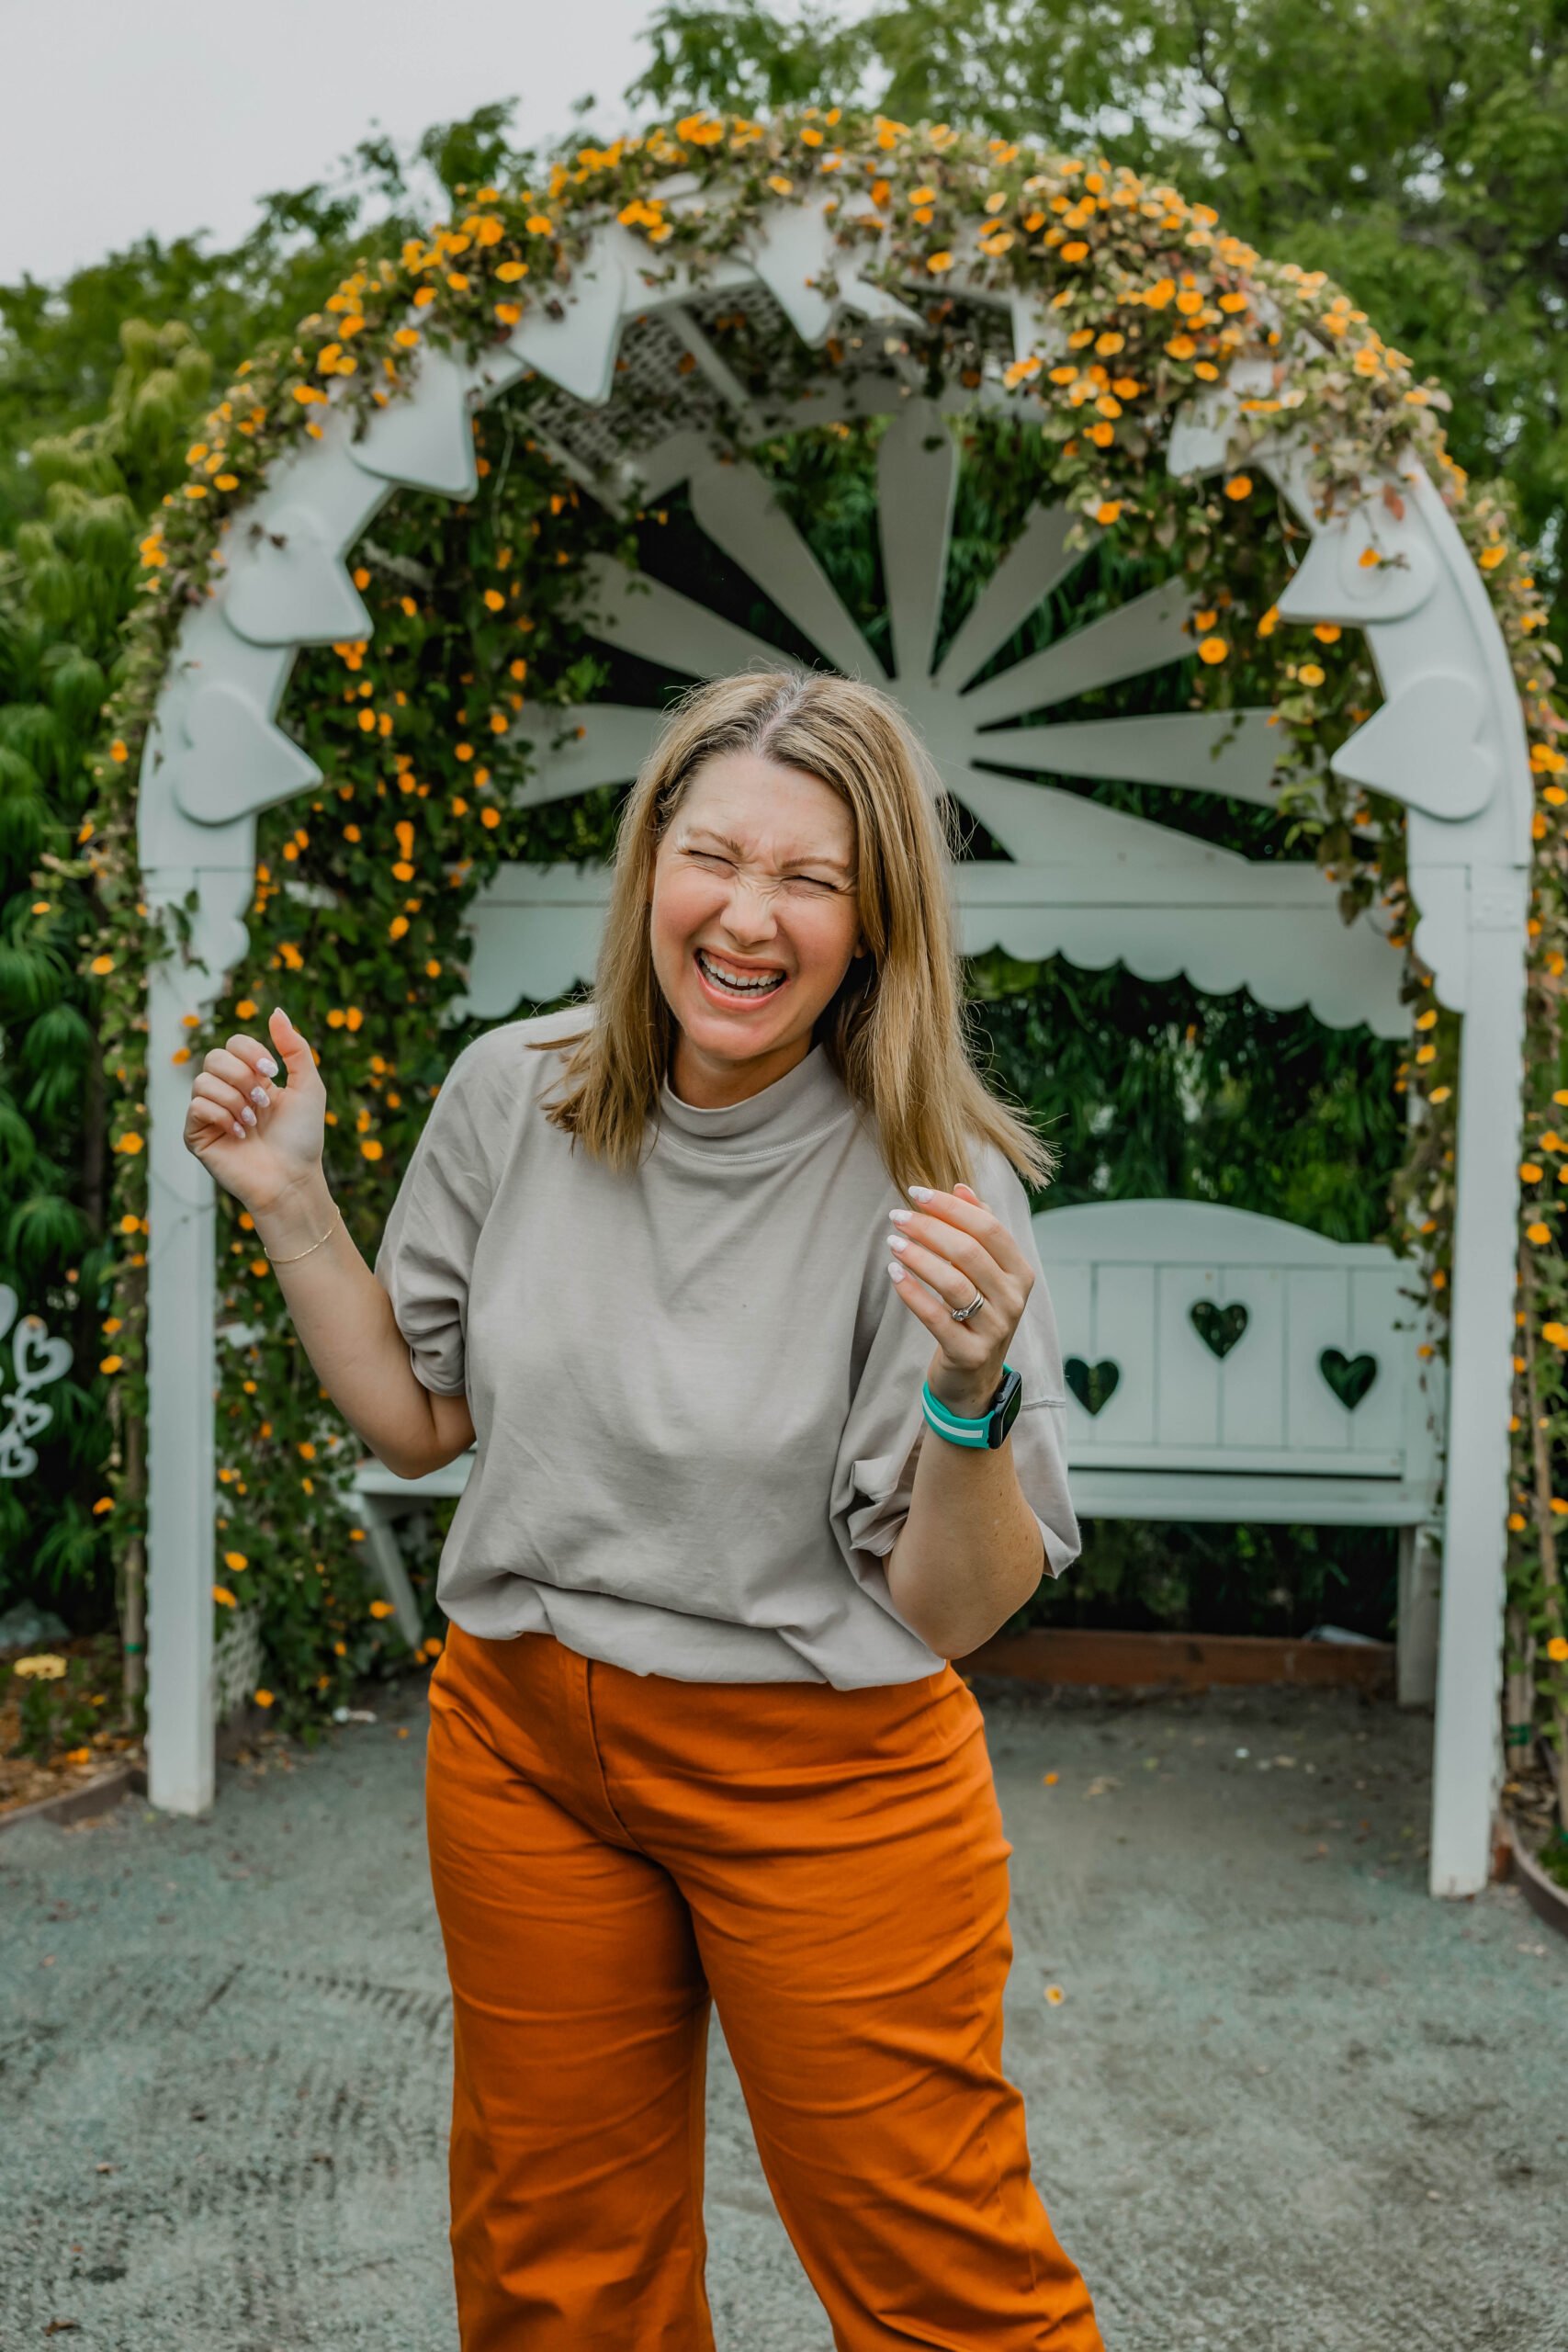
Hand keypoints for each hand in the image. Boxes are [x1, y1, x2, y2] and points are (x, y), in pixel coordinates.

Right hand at [182, 1006, 327, 1213]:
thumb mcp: (308, 1086)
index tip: (272, 1072)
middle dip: (242, 1076)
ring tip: (253, 1123)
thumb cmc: (303, 1137)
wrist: (292, 1178)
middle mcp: (226, 1092)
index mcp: (250, 1078)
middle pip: (213, 1057)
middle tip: (262, 1100)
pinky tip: (239, 1134)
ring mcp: (209, 1113)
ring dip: (235, 1099)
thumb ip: (295, 1048)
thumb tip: (276, 1012)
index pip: (233, 1043)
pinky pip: (195, 1106)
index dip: (250, 1051)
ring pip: (203, 1081)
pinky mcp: (196, 1135)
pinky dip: (222, 1116)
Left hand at [885, 1180, 1032, 1418]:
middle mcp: (1014, 1299)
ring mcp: (995, 1329)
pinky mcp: (969, 1353)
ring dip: (919, 1257)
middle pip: (969, 1252)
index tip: (917, 1193)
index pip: (989, 1228)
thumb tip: (961, 1186)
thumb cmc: (975, 1314)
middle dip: (930, 1228)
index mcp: (1021, 1272)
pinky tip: (894, 1273)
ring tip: (892, 1242)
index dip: (951, 1207)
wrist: (973, 1379)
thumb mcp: (985, 1273)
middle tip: (898, 1216)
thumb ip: (978, 1230)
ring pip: (954, 1282)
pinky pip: (936, 1317)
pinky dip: (912, 1292)